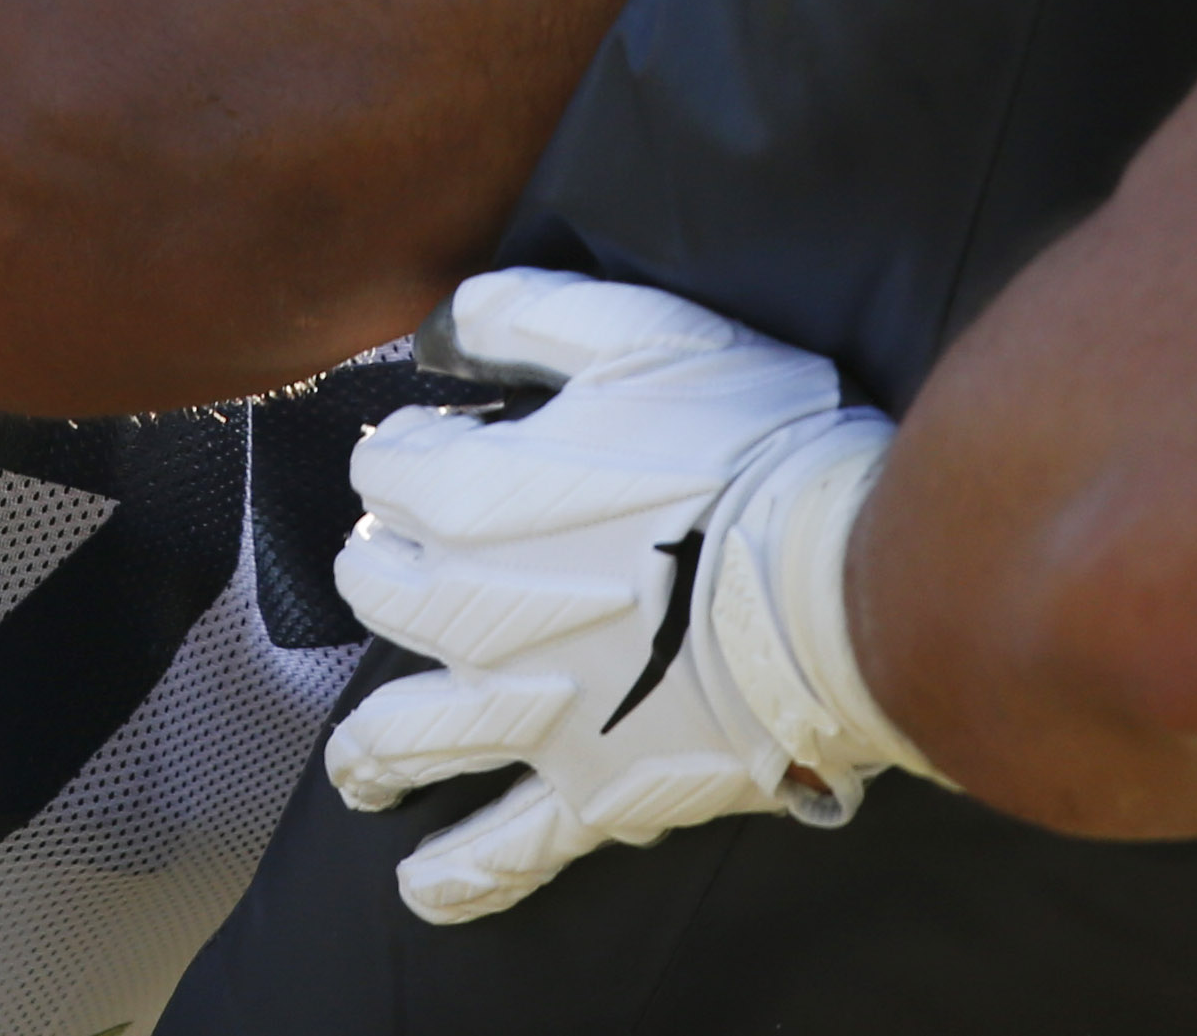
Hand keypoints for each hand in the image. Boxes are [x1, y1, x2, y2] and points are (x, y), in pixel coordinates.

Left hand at [326, 269, 927, 923]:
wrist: (834, 583)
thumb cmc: (747, 447)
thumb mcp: (641, 333)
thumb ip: (529, 315)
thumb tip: (448, 324)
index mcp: (470, 496)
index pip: (387, 467)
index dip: (411, 448)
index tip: (443, 445)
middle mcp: (468, 612)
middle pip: (377, 590)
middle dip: (381, 570)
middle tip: (407, 569)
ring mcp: (522, 713)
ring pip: (400, 738)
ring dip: (369, 749)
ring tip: (362, 764)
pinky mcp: (584, 789)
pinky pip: (497, 852)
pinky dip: (452, 874)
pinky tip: (427, 882)